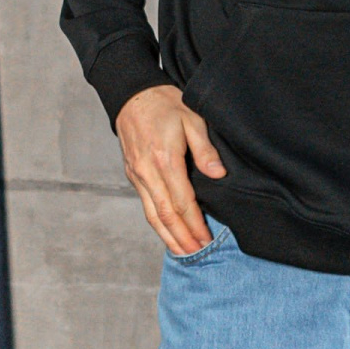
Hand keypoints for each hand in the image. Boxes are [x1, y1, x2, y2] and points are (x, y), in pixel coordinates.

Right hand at [115, 84, 226, 256]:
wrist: (132, 94)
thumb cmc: (165, 103)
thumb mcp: (192, 118)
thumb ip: (205, 149)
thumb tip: (218, 175)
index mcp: (164, 159)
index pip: (183, 202)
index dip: (196, 224)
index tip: (207, 239)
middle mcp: (147, 172)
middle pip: (165, 215)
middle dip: (182, 238)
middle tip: (197, 254)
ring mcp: (137, 175)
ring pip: (152, 214)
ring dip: (167, 236)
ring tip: (183, 252)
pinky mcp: (132, 174)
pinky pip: (145, 205)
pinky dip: (157, 223)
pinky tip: (168, 231)